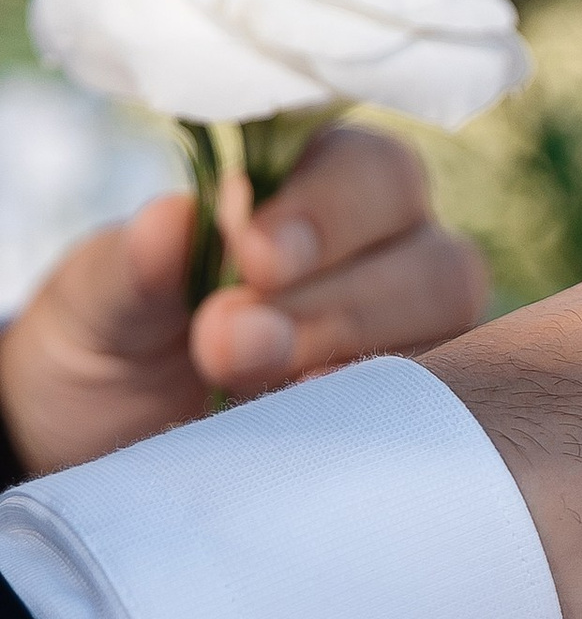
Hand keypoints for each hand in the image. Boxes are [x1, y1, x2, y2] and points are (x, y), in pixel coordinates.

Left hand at [0, 123, 487, 475]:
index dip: (327, 209)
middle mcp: (387, 256)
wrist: (102, 448)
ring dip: (352, 358)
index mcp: (314, 187)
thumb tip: (171, 219)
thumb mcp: (94, 304)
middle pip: (435, 259)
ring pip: (449, 335)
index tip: (253, 256)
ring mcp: (414, 343)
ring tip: (248, 385)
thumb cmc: (108, 346)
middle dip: (334, 302)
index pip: (371, 170)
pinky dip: (375, 417)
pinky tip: (303, 426)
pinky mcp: (415, 420)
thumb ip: (131, 264)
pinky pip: (439, 413)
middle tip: (225, 341)